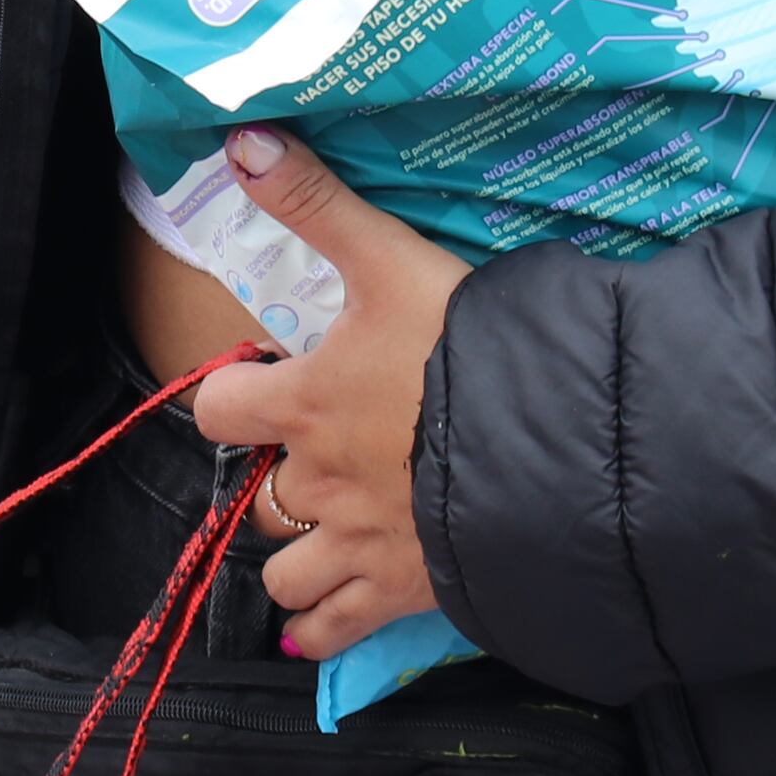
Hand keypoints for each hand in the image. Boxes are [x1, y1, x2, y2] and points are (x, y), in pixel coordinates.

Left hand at [184, 128, 471, 661]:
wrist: (558, 448)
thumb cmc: (473, 352)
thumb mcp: (393, 260)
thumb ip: (318, 204)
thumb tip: (241, 140)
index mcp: (305, 404)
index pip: (217, 410)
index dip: (233, 397)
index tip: (264, 387)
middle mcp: (318, 483)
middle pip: (259, 497)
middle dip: (284, 480)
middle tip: (326, 457)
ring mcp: (358, 547)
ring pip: (285, 574)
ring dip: (298, 555)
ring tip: (330, 529)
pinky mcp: (401, 595)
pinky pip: (330, 634)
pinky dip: (320, 629)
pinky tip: (327, 617)